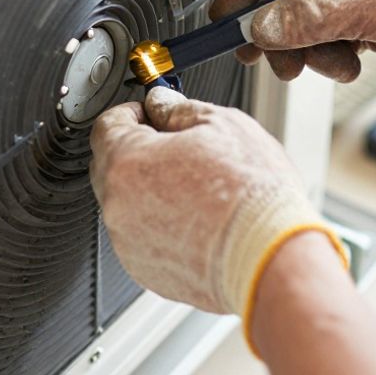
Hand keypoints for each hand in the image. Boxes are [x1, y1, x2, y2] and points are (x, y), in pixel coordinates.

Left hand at [90, 88, 340, 317]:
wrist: (269, 257)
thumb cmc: (250, 195)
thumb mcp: (221, 125)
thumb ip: (179, 109)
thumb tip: (162, 104)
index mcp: (127, 163)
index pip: (106, 124)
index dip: (131, 113)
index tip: (150, 113)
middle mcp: (117, 206)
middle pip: (112, 165)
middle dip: (139, 150)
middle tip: (179, 147)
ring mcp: (128, 242)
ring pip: (128, 203)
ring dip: (150, 190)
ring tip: (198, 188)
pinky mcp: (145, 270)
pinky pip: (142, 236)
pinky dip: (161, 225)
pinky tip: (197, 218)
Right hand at [209, 0, 375, 80]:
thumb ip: (313, 19)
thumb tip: (263, 27)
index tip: (225, 17)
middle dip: (277, 28)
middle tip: (268, 56)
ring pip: (304, 21)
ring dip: (308, 49)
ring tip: (332, 63)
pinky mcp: (368, 19)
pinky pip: (327, 38)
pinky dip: (331, 56)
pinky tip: (353, 64)